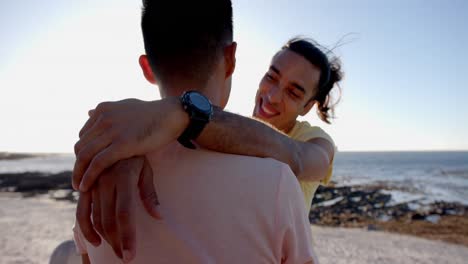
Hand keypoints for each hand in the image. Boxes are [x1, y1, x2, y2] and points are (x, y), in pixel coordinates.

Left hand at [72, 97, 187, 191]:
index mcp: (103, 110)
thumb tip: (89, 112)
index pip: (84, 135)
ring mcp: (112, 130)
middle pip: (81, 146)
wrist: (172, 115)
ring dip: (79, 173)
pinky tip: (86, 187)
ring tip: (79, 186)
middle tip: (78, 180)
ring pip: (85, 155)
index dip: (83, 153)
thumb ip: (108, 113)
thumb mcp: (126, 107)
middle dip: (78, 165)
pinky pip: (98, 163)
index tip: (85, 166)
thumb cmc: (153, 115)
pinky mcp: (122, 144)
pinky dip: (88, 176)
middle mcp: (103, 118)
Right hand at [76, 156, 160, 262]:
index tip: (130, 255)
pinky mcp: (85, 187)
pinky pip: (81, 211)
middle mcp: (105, 182)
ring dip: (104, 239)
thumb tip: (159, 216)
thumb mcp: (146, 170)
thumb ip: (150, 194)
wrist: (114, 135)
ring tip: (115, 251)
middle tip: (125, 257)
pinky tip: (94, 241)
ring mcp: (93, 184)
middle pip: (108, 220)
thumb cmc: (136, 155)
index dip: (127, 236)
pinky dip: (85, 228)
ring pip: (95, 218)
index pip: (124, 213)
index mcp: (123, 178)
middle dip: (117, 242)